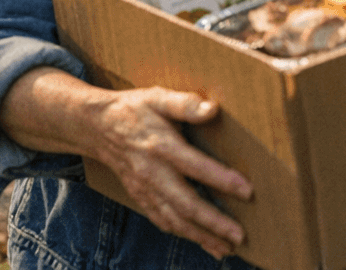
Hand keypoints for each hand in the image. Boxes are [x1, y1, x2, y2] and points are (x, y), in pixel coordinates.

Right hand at [88, 87, 251, 259]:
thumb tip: (212, 109)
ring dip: (200, 236)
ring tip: (225, 248)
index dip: (221, 180)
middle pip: (185, 204)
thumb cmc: (134, 110)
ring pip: (174, 219)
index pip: (195, 167)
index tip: (248, 191)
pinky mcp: (141, 197)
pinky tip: (200, 242)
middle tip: (239, 236)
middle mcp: (153, 173)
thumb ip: (185, 104)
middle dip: (213, 223)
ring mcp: (145, 189)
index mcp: (162, 147)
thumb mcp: (158, 97)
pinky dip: (182, 234)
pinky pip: (162, 220)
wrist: (97, 127)